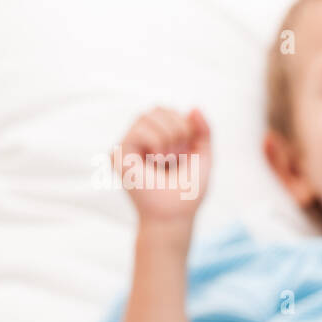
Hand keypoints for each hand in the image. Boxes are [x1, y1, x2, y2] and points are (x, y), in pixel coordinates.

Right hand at [115, 107, 212, 226]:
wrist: (176, 213)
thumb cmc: (189, 190)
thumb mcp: (204, 156)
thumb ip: (203, 131)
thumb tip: (194, 107)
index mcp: (158, 138)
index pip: (167, 111)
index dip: (184, 124)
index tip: (187, 150)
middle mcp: (140, 140)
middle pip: (157, 108)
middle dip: (177, 128)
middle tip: (178, 155)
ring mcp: (128, 146)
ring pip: (146, 115)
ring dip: (167, 136)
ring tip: (167, 159)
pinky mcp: (118, 154)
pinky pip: (138, 130)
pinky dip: (156, 142)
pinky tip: (157, 161)